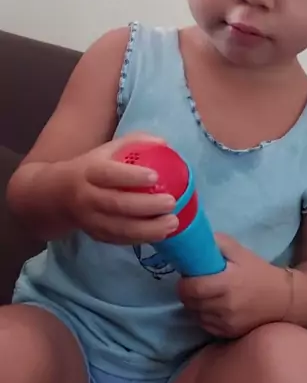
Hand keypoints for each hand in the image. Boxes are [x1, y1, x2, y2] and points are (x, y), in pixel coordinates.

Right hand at [63, 134, 178, 243]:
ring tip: (172, 223)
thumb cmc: (92, 168)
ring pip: (119, 228)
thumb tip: (164, 143)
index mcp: (89, 172)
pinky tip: (161, 234)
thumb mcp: (106, 150)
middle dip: (147, 205)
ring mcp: (90, 219)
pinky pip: (119, 240)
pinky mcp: (95, 235)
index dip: (131, 176)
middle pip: (116, 204)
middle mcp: (87, 197)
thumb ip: (134, 143)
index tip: (155, 176)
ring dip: (148, 229)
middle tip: (171, 202)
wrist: (58, 194)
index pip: (108, 174)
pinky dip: (141, 239)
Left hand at [178, 234, 291, 337]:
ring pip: (195, 315)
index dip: (184, 283)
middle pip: (190, 303)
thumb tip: (192, 240)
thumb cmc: (258, 271)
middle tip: (192, 285)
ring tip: (204, 296)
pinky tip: (212, 307)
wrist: (283, 299)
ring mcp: (226, 322)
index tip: (187, 276)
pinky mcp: (228, 333)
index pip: (192, 288)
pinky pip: (205, 325)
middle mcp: (225, 306)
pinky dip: (203, 316)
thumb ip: (215, 243)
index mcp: (227, 283)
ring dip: (194, 305)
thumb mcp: (239, 251)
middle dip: (187, 293)